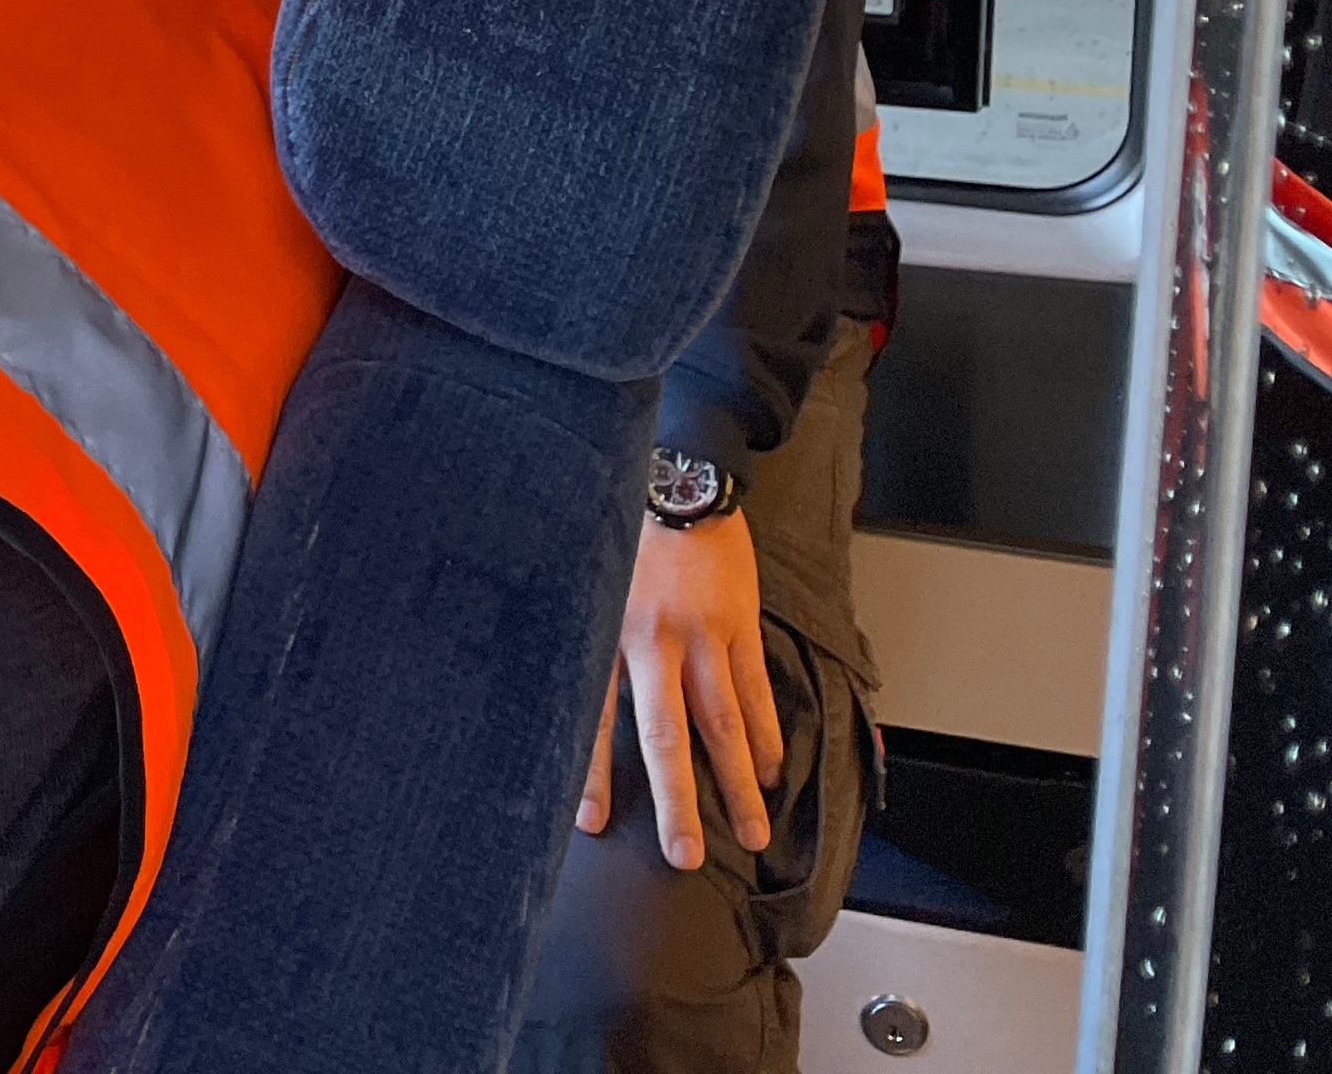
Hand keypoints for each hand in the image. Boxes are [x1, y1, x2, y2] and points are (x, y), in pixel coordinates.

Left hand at [577, 509, 781, 870]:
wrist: (678, 475)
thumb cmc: (622, 530)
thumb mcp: (586, 579)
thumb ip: (582, 633)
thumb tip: (558, 687)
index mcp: (607, 633)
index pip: (595, 717)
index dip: (592, 772)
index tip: (590, 824)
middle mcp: (654, 641)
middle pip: (667, 736)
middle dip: (678, 801)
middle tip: (686, 855)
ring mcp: (704, 636)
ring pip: (724, 724)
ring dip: (739, 783)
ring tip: (752, 831)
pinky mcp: (741, 626)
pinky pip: (756, 691)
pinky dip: (768, 735)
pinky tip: (773, 771)